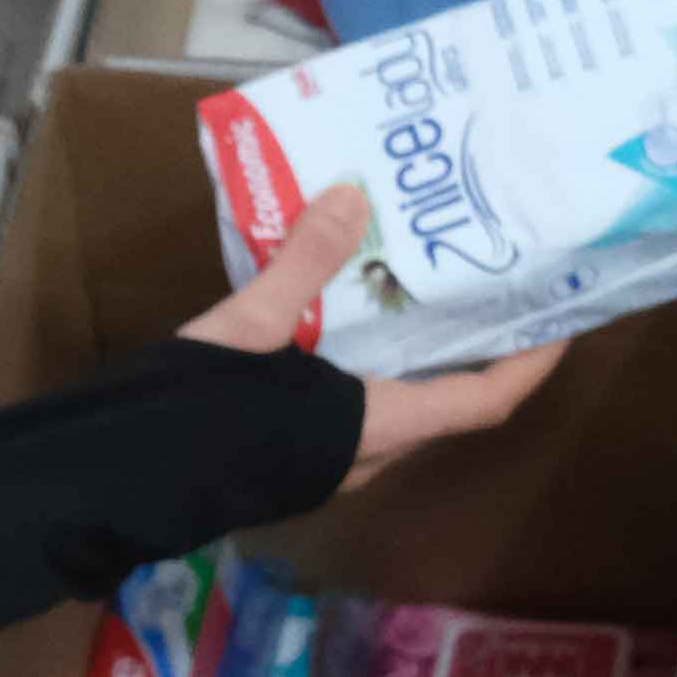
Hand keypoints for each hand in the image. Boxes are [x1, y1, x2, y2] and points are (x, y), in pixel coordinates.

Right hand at [182, 188, 566, 487]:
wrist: (116, 482)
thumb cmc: (193, 417)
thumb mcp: (248, 328)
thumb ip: (303, 263)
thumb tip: (353, 194)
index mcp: (377, 425)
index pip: (484, 403)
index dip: (530, 365)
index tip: (560, 319)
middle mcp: (367, 453)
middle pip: (448, 403)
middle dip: (477, 348)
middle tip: (489, 279)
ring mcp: (328, 461)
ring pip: (399, 405)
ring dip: (419, 355)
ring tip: (423, 284)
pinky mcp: (292, 454)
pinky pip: (353, 405)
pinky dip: (368, 363)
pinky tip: (344, 316)